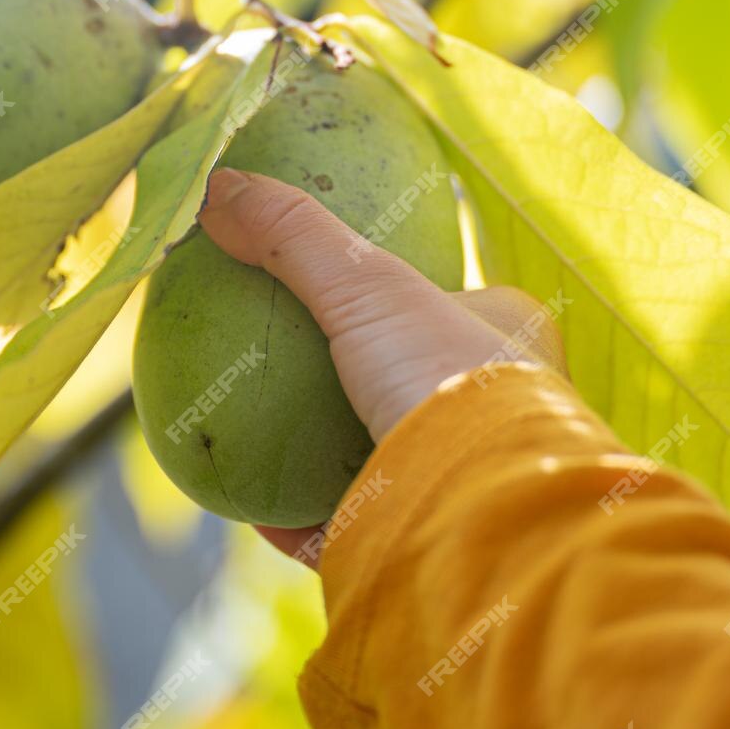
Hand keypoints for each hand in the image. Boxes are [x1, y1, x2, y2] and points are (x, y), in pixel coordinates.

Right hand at [197, 168, 565, 564]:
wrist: (480, 513)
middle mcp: (501, 417)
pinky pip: (350, 527)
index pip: (457, 306)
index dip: (402, 295)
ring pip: (387, 461)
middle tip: (289, 365)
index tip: (341, 291)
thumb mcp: (366, 283)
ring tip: (256, 435)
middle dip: (357, 378)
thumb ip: (295, 235)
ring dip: (324, 453)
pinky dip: (298, 519)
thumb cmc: (446, 377)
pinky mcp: (423, 544)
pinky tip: (248, 509)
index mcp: (514, 347)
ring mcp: (463, 485)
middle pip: (415, 385)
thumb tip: (216, 184)